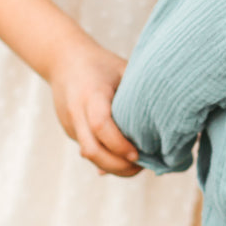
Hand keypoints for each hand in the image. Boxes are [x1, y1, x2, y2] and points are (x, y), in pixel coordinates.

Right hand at [48, 34, 141, 176]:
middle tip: (141, 166)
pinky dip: (104, 159)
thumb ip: (137, 92)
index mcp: (92, 93)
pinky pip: (87, 150)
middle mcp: (76, 111)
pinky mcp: (69, 130)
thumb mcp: (122, 69)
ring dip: (111, 166)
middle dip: (117, 166)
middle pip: (92, 149)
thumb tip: (163, 119)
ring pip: (87, 154)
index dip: (120, 144)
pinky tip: (122, 160)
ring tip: (135, 166)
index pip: (101, 125)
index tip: (139, 153)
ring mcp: (70, 122)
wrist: (63, 58)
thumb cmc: (101, 63)